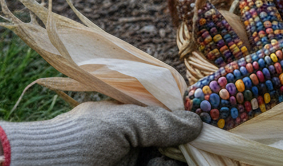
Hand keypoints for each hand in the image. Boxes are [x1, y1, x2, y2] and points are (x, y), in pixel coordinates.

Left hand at [0, 102, 201, 165]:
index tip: (205, 131)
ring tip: (161, 163)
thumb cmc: (77, 142)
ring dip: (173, 162)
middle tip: (195, 152)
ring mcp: (129, 164)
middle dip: (185, 150)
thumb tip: (198, 123)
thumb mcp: (122, 124)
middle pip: (173, 147)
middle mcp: (132, 146)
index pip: (168, 122)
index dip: (187, 126)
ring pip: (165, 164)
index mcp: (128, 122)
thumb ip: (160, 122)